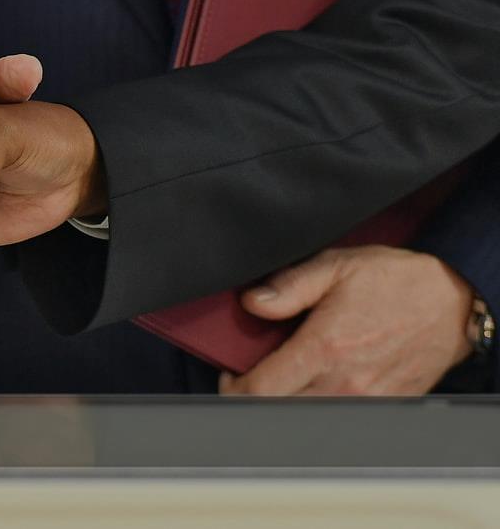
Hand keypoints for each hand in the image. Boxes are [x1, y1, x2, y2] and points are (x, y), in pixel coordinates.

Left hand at [220, 246, 475, 395]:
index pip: (261, 390)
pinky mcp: (385, 404)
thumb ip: (289, 286)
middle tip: (252, 378)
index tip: (231, 377)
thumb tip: (252, 302)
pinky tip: (317, 386)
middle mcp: (343, 380)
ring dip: (288, 403)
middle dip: (258, 398)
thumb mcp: (336, 267)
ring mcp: (366, 397)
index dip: (235, 389)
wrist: (452, 300)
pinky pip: (341, 417)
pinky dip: (320, 406)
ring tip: (283, 381)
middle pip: (280, 410)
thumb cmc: (395, 280)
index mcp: (324, 347)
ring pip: (308, 417)